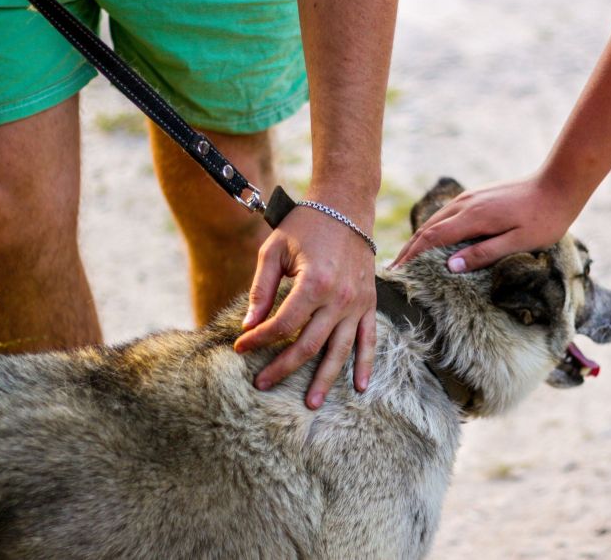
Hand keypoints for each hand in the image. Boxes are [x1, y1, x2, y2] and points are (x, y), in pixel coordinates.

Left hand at [233, 204, 375, 408]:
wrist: (347, 207)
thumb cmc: (306, 225)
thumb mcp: (274, 250)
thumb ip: (262, 290)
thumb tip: (249, 327)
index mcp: (314, 284)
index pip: (282, 325)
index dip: (258, 340)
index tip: (240, 347)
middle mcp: (340, 298)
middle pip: (309, 345)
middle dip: (283, 367)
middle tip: (262, 385)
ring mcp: (358, 303)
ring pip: (340, 350)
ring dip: (325, 379)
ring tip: (310, 404)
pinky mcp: (370, 303)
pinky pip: (369, 340)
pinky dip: (365, 364)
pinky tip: (359, 387)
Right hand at [392, 174, 576, 271]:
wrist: (559, 185)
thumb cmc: (543, 219)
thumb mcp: (516, 242)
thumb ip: (483, 253)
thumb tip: (449, 266)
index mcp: (473, 217)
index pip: (432, 238)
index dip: (412, 255)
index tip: (397, 271)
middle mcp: (466, 204)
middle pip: (428, 228)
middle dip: (410, 249)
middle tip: (394, 269)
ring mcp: (471, 198)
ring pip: (436, 220)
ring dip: (420, 238)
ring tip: (408, 257)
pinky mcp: (478, 196)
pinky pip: (448, 214)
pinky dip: (434, 229)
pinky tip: (434, 239)